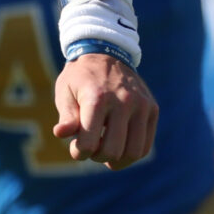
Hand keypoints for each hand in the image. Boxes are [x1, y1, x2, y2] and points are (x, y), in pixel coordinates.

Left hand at [52, 52, 156, 166]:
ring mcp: (141, 105)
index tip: (76, 148)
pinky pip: (145, 146)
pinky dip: (131, 154)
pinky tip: (119, 148)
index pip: (89, 144)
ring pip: (133, 152)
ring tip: (105, 150)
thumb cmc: (80, 78)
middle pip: (112, 151)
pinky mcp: (152, 109)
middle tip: (91, 147)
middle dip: (97, 157)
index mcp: (98, 98)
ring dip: (116, 160)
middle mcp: (123, 101)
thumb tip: (61, 133)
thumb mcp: (65, 92)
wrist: (108, 53)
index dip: (79, 153)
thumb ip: (66, 116)